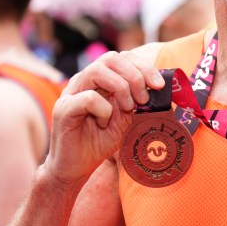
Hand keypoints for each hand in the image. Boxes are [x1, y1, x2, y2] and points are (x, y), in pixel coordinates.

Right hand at [45, 51, 164, 186]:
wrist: (76, 167)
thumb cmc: (100, 142)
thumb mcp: (128, 120)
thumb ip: (141, 103)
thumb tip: (163, 90)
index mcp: (100, 80)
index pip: (123, 58)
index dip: (144, 67)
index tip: (159, 86)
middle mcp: (85, 80)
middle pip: (111, 58)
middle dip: (135, 75)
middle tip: (144, 99)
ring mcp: (72, 92)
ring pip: (97, 71)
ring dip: (120, 88)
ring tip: (127, 108)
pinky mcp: (64, 108)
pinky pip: (88, 98)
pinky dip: (103, 110)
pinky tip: (102, 124)